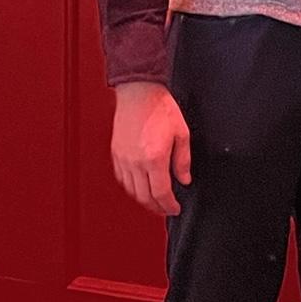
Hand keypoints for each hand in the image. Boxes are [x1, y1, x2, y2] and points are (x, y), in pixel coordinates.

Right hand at [111, 82, 191, 215]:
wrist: (140, 92)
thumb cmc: (160, 108)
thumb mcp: (181, 133)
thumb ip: (183, 160)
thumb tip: (184, 179)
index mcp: (154, 158)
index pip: (161, 193)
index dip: (168, 205)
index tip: (174, 209)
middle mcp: (136, 162)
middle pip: (145, 197)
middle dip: (157, 207)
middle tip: (165, 208)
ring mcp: (124, 159)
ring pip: (131, 191)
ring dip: (143, 199)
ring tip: (154, 200)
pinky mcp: (116, 154)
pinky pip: (122, 179)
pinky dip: (131, 187)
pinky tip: (139, 185)